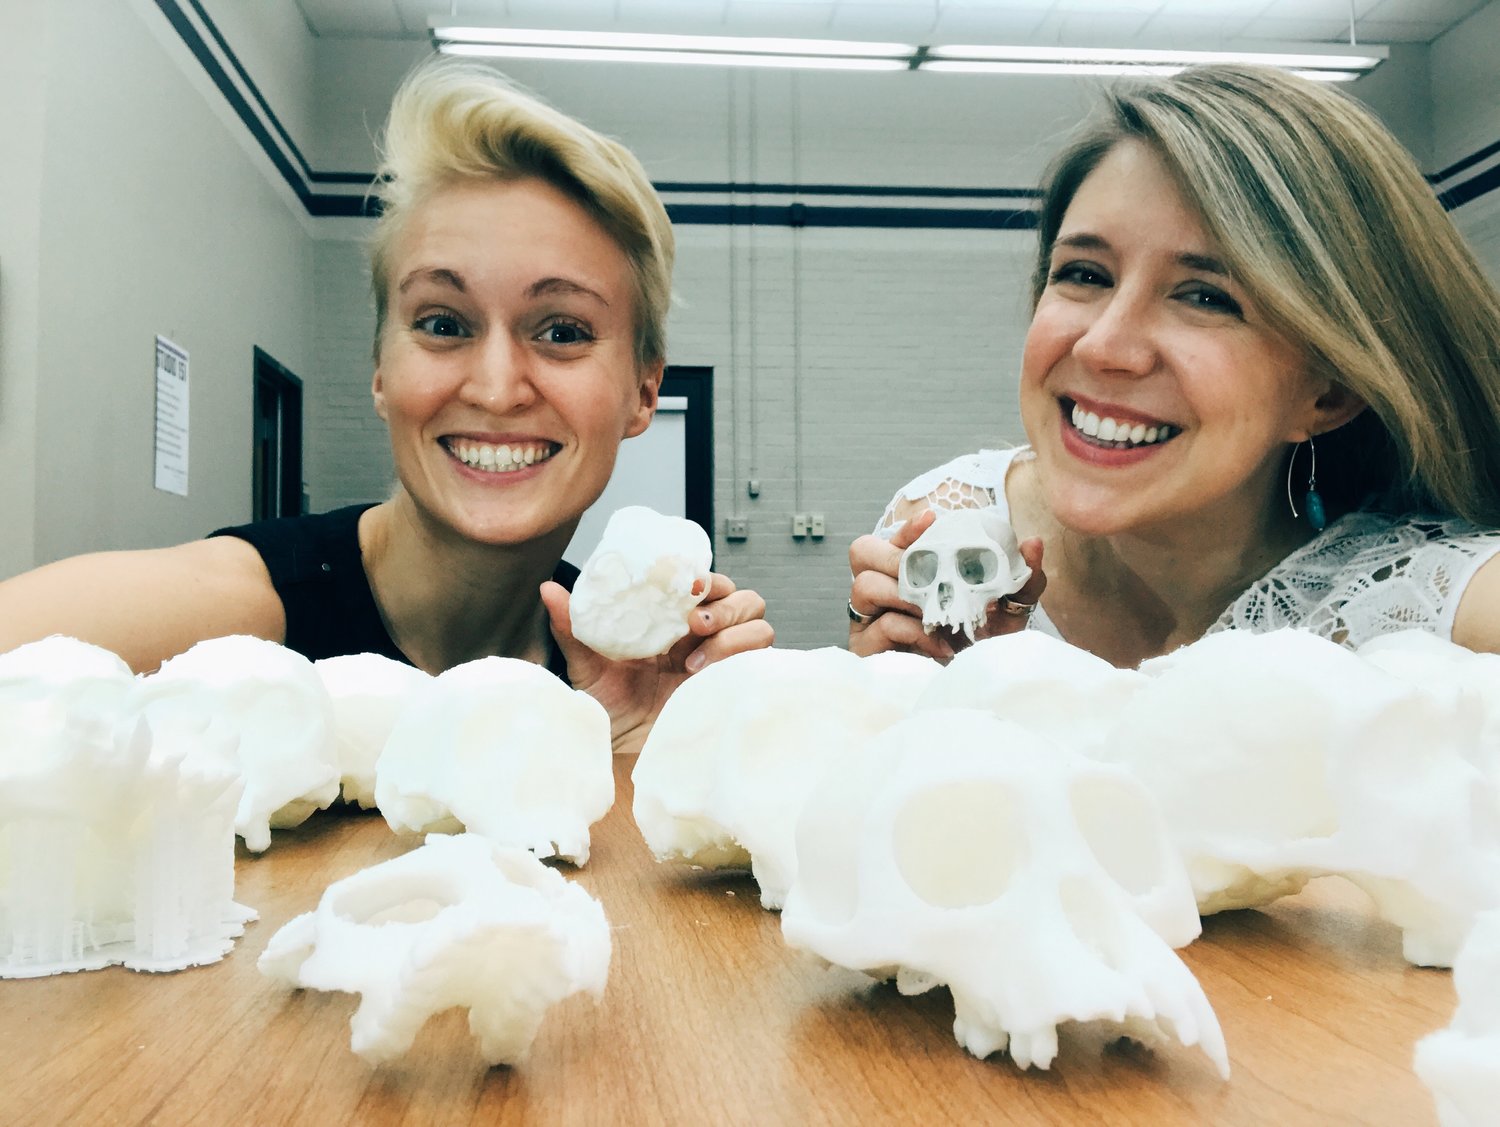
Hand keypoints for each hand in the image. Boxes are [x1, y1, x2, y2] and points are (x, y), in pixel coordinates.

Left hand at [541, 574, 772, 754]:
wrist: (622, 753)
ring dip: (735, 633)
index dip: (707, 577)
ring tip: (696, 658)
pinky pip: (759, 663)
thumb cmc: (607, 708)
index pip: (709, 583)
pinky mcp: (733, 686)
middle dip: (726, 605)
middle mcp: (706, 637)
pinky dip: (741, 659)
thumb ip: (572, 628)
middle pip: (745, 600)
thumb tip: (549, 589)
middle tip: (695, 623)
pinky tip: (704, 675)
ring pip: (759, 627)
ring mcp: (725, 662)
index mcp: (676, 620)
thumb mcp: (586, 666)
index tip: (689, 584)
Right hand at [847, 509, 1045, 661]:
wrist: (971, 687)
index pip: (898, 537)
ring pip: (864, 585)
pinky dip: (913, 630)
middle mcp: (884, 588)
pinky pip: (880, 626)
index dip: (909, 527)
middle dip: (894, 556)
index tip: (932, 520)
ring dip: (903, 594)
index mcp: (910, 570)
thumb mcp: (1008, 610)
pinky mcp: (867, 647)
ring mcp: (870, 617)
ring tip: (935, 611)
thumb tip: (1033, 545)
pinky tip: (939, 643)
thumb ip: (1023, 579)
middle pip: (862, 551)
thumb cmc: (980, 640)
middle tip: (927, 574)